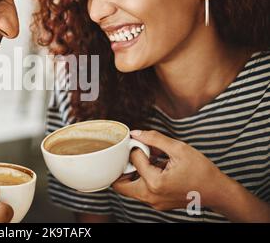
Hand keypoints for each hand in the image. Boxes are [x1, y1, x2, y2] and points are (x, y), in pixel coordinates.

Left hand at [112, 130, 226, 210]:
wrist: (218, 192)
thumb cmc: (202, 171)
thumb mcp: (179, 149)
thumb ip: (154, 139)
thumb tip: (135, 133)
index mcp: (155, 183)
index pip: (134, 160)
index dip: (138, 147)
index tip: (146, 143)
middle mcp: (151, 197)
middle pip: (120, 184)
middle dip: (123, 167)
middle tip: (134, 155)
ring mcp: (154, 203)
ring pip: (129, 189)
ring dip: (133, 174)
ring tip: (149, 162)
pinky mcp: (157, 204)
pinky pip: (141, 192)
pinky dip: (143, 180)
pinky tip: (156, 170)